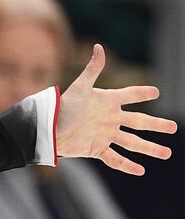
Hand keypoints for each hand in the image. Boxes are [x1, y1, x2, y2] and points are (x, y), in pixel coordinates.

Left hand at [56, 43, 175, 174]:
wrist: (46, 129)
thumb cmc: (62, 106)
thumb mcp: (79, 88)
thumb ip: (93, 69)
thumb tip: (99, 47)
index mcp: (107, 101)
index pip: (130, 95)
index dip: (141, 93)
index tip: (155, 92)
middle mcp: (109, 119)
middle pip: (139, 122)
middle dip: (156, 125)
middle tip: (173, 128)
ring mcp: (104, 135)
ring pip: (132, 142)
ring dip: (149, 148)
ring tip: (167, 153)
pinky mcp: (96, 149)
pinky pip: (115, 159)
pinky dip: (127, 165)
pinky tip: (141, 170)